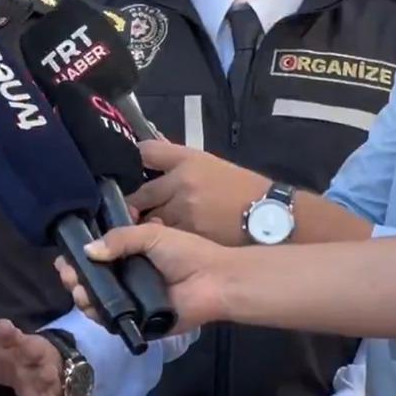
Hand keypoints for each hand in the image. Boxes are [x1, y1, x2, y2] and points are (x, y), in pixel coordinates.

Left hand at [0, 319, 64, 395]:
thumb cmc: (3, 355)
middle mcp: (28, 352)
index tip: (4, 326)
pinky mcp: (50, 389)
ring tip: (48, 377)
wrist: (38, 357)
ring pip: (46, 371)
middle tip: (31, 347)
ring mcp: (42, 369)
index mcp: (8, 341)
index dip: (5, 330)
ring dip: (47, 375)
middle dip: (31, 348)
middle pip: (31, 349)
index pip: (5, 333)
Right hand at [55, 224, 230, 333]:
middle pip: (89, 279)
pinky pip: (111, 320)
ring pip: (95, 301)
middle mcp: (125, 278)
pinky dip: (97, 315)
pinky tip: (90, 306)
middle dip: (72, 276)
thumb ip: (119, 239)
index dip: (77, 256)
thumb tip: (87, 250)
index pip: (94, 256)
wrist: (214, 281)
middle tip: (68, 273)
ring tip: (79, 289)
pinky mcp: (135, 322)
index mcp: (128, 255)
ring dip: (81, 294)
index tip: (64, 255)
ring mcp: (129, 301)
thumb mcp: (151, 234)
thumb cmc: (186, 253)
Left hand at [127, 141, 271, 245]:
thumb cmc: (242, 188)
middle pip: (139, 193)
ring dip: (143, 223)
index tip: (125, 170)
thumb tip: (147, 155)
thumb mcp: (211, 164)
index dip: (132, 160)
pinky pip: (163, 237)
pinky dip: (159, 240)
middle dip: (131, 202)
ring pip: (148, 218)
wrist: (270, 217)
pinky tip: (160, 243)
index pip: (146, 152)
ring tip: (141, 226)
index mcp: (188, 161)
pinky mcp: (188, 236)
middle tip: (125, 208)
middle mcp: (182, 183)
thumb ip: (178, 162)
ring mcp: (184, 211)